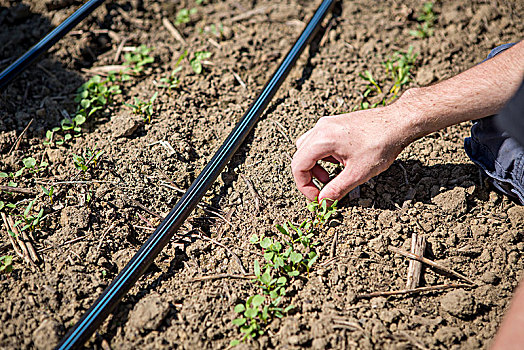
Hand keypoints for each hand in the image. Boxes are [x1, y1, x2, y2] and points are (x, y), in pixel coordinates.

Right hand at [291, 101, 412, 201]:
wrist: (399, 122)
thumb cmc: (381, 143)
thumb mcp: (358, 173)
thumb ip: (336, 189)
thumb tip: (323, 201)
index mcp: (322, 140)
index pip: (298, 166)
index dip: (304, 186)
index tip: (316, 197)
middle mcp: (321, 128)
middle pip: (300, 156)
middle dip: (308, 177)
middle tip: (322, 190)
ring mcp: (328, 123)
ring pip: (308, 147)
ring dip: (315, 165)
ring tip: (330, 177)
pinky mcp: (336, 123)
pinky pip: (319, 140)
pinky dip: (323, 155)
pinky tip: (339, 162)